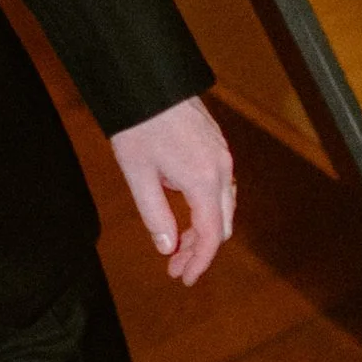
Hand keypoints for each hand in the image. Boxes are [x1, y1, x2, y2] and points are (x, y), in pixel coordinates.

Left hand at [110, 95, 234, 285]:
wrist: (148, 82)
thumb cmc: (139, 125)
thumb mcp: (139, 177)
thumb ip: (155, 216)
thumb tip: (168, 248)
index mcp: (203, 180)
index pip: (211, 236)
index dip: (199, 263)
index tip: (184, 279)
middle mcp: (221, 169)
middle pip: (221, 224)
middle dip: (200, 249)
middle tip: (175, 266)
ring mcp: (223, 156)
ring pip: (222, 206)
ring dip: (203, 228)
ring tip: (176, 244)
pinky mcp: (217, 146)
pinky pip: (220, 187)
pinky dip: (206, 207)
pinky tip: (183, 212)